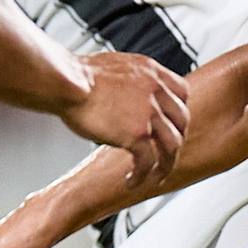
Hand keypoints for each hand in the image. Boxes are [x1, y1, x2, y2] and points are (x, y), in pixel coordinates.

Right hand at [60, 51, 187, 186]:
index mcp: (150, 72)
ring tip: (156, 176)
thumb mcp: (114, 65)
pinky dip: (142, 176)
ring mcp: (149, 113)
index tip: (170, 123)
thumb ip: (128, 78)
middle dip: (175, 139)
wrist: (66, 82)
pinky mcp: (136, 134)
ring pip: (172, 145)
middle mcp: (155, 91)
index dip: (178, 111)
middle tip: (166, 153)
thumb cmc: (76, 75)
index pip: (181, 92)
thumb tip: (123, 89)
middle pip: (182, 120)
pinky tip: (131, 181)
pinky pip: (149, 161)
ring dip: (166, 164)